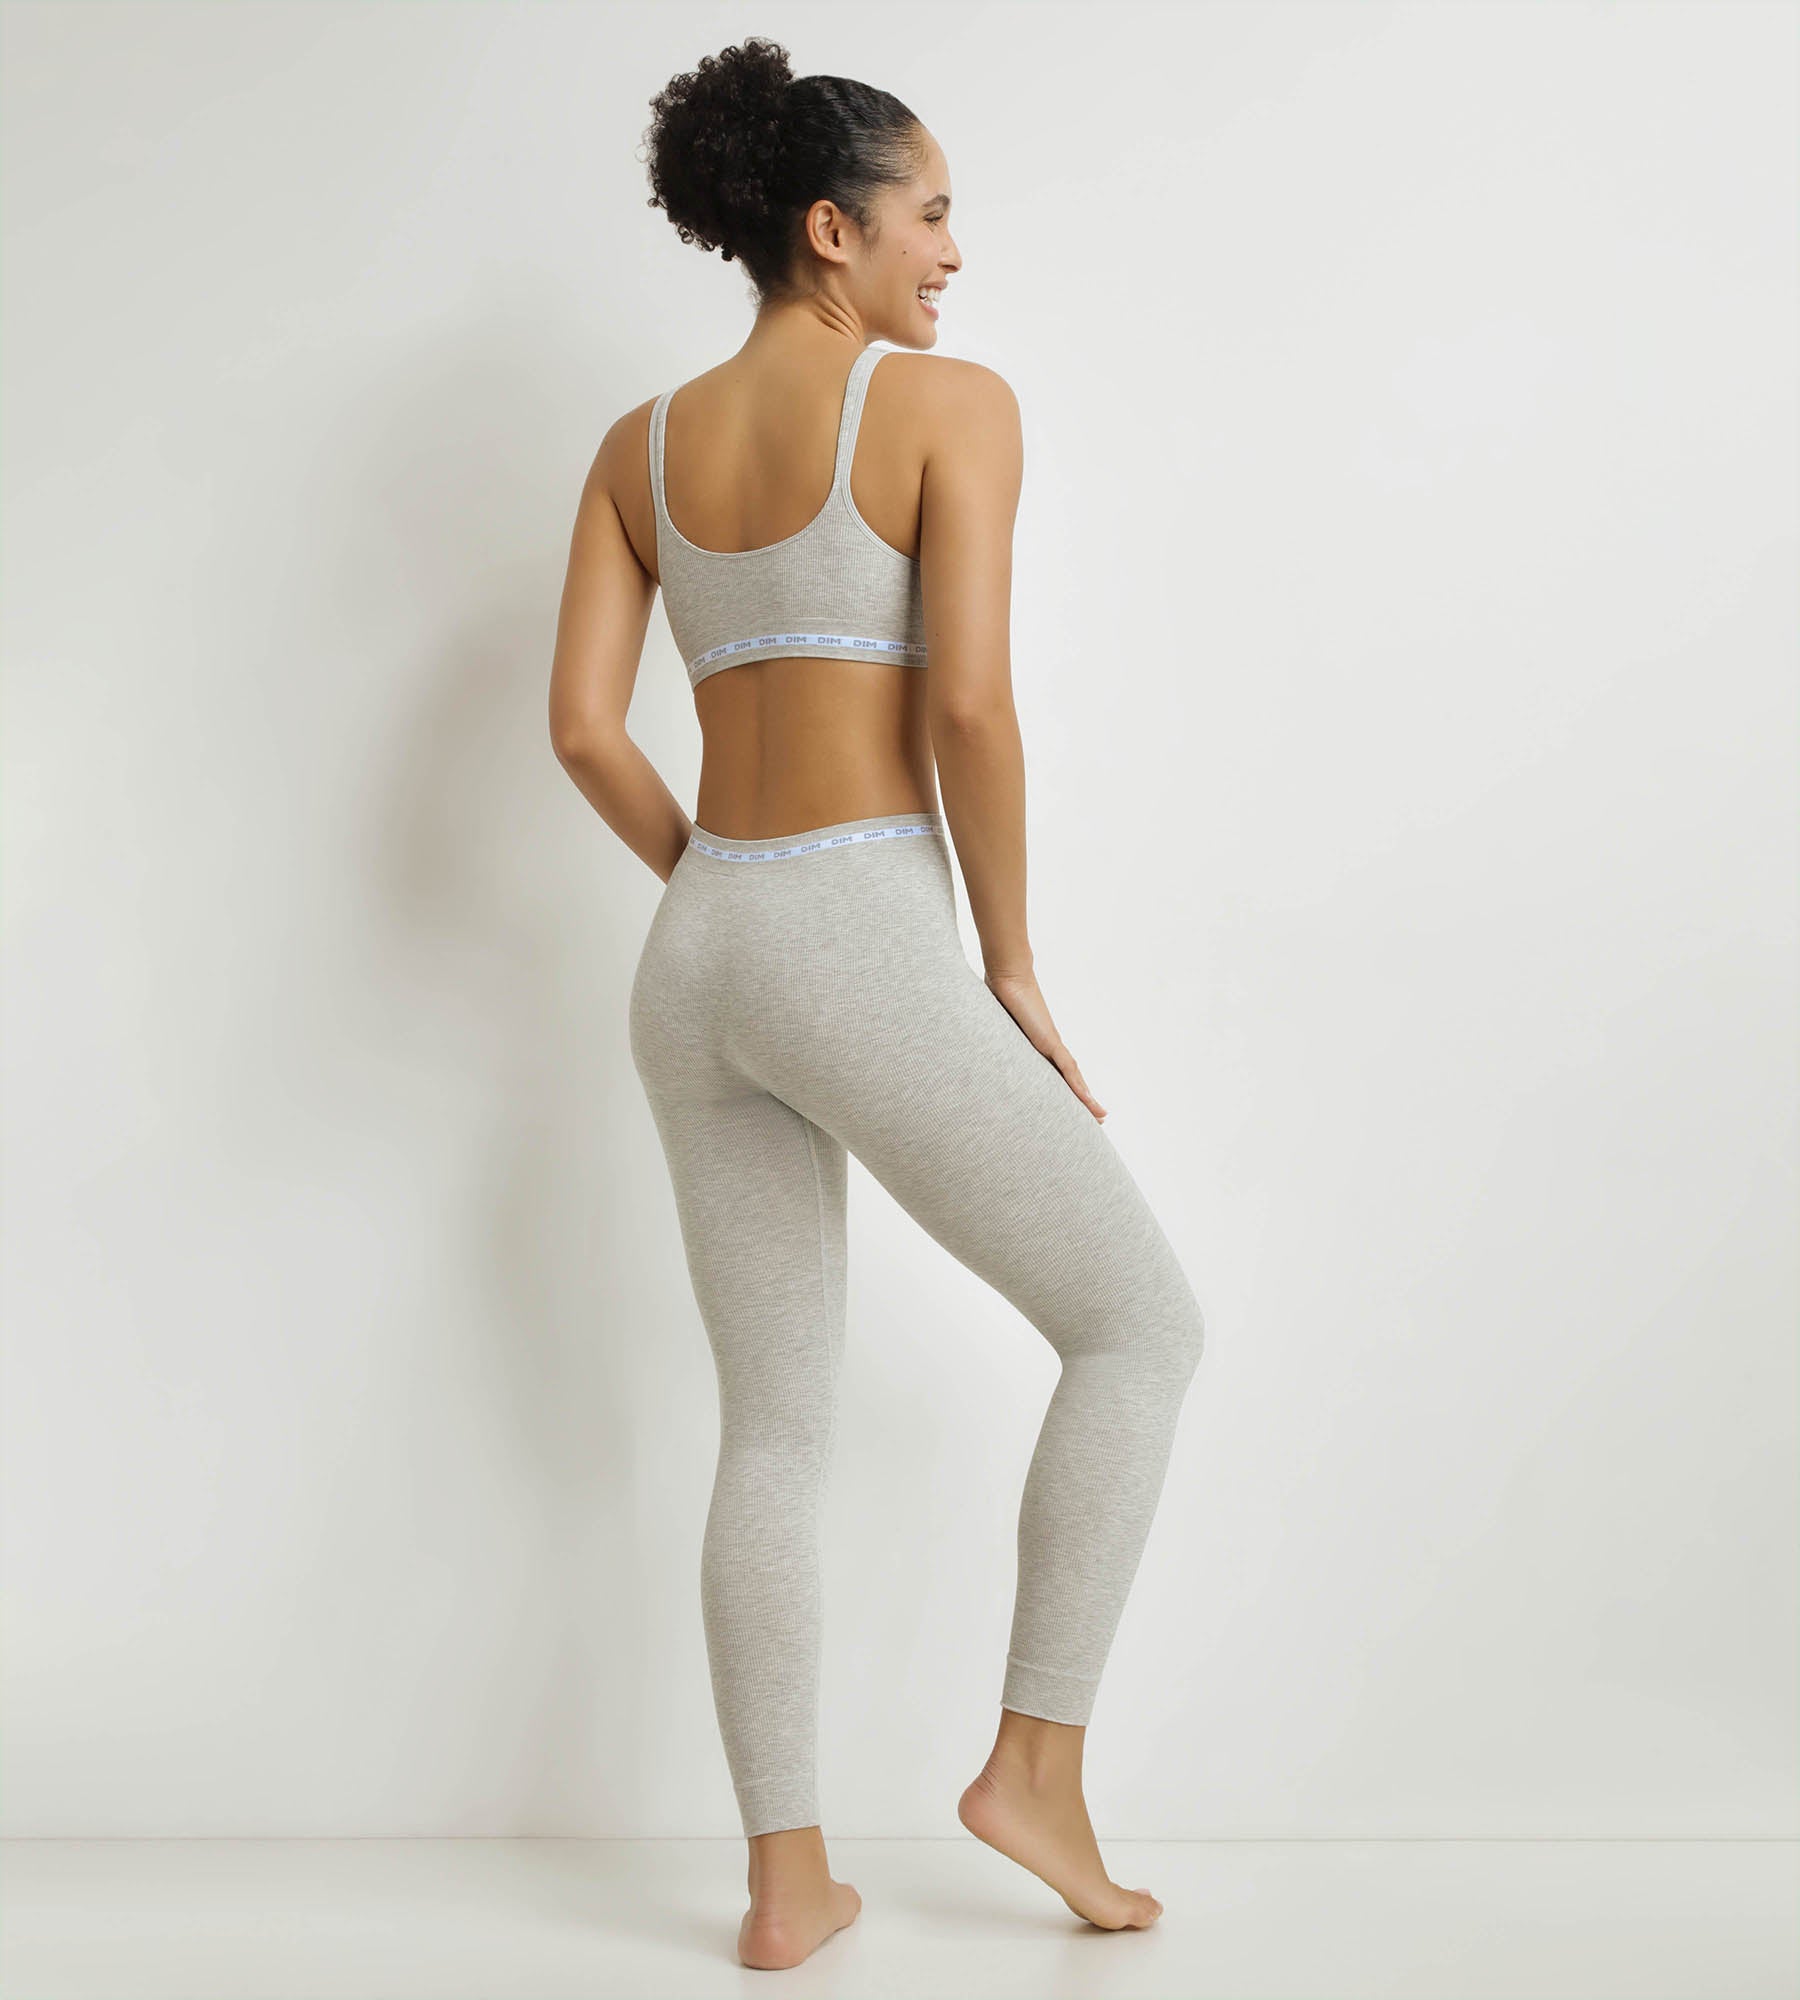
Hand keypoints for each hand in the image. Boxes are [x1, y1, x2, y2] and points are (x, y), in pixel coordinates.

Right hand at [984, 968, 1106, 1121]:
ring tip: (1100, 1115)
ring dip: (1086, 1098)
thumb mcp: (995, 1030)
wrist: (1007, 976)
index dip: (1065, 1092)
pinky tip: (1089, 1100)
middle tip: (1097, 1119)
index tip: (1071, 1109)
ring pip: (1074, 1078)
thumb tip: (974, 1051)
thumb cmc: (998, 998)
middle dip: (1080, 1100)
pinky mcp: (1050, 1041)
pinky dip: (1078, 1086)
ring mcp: (1051, 1044)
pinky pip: (1068, 1068)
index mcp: (1035, 1048)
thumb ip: (993, 1042)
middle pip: (1069, 1080)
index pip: (1054, 1075)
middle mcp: (1047, 1048)